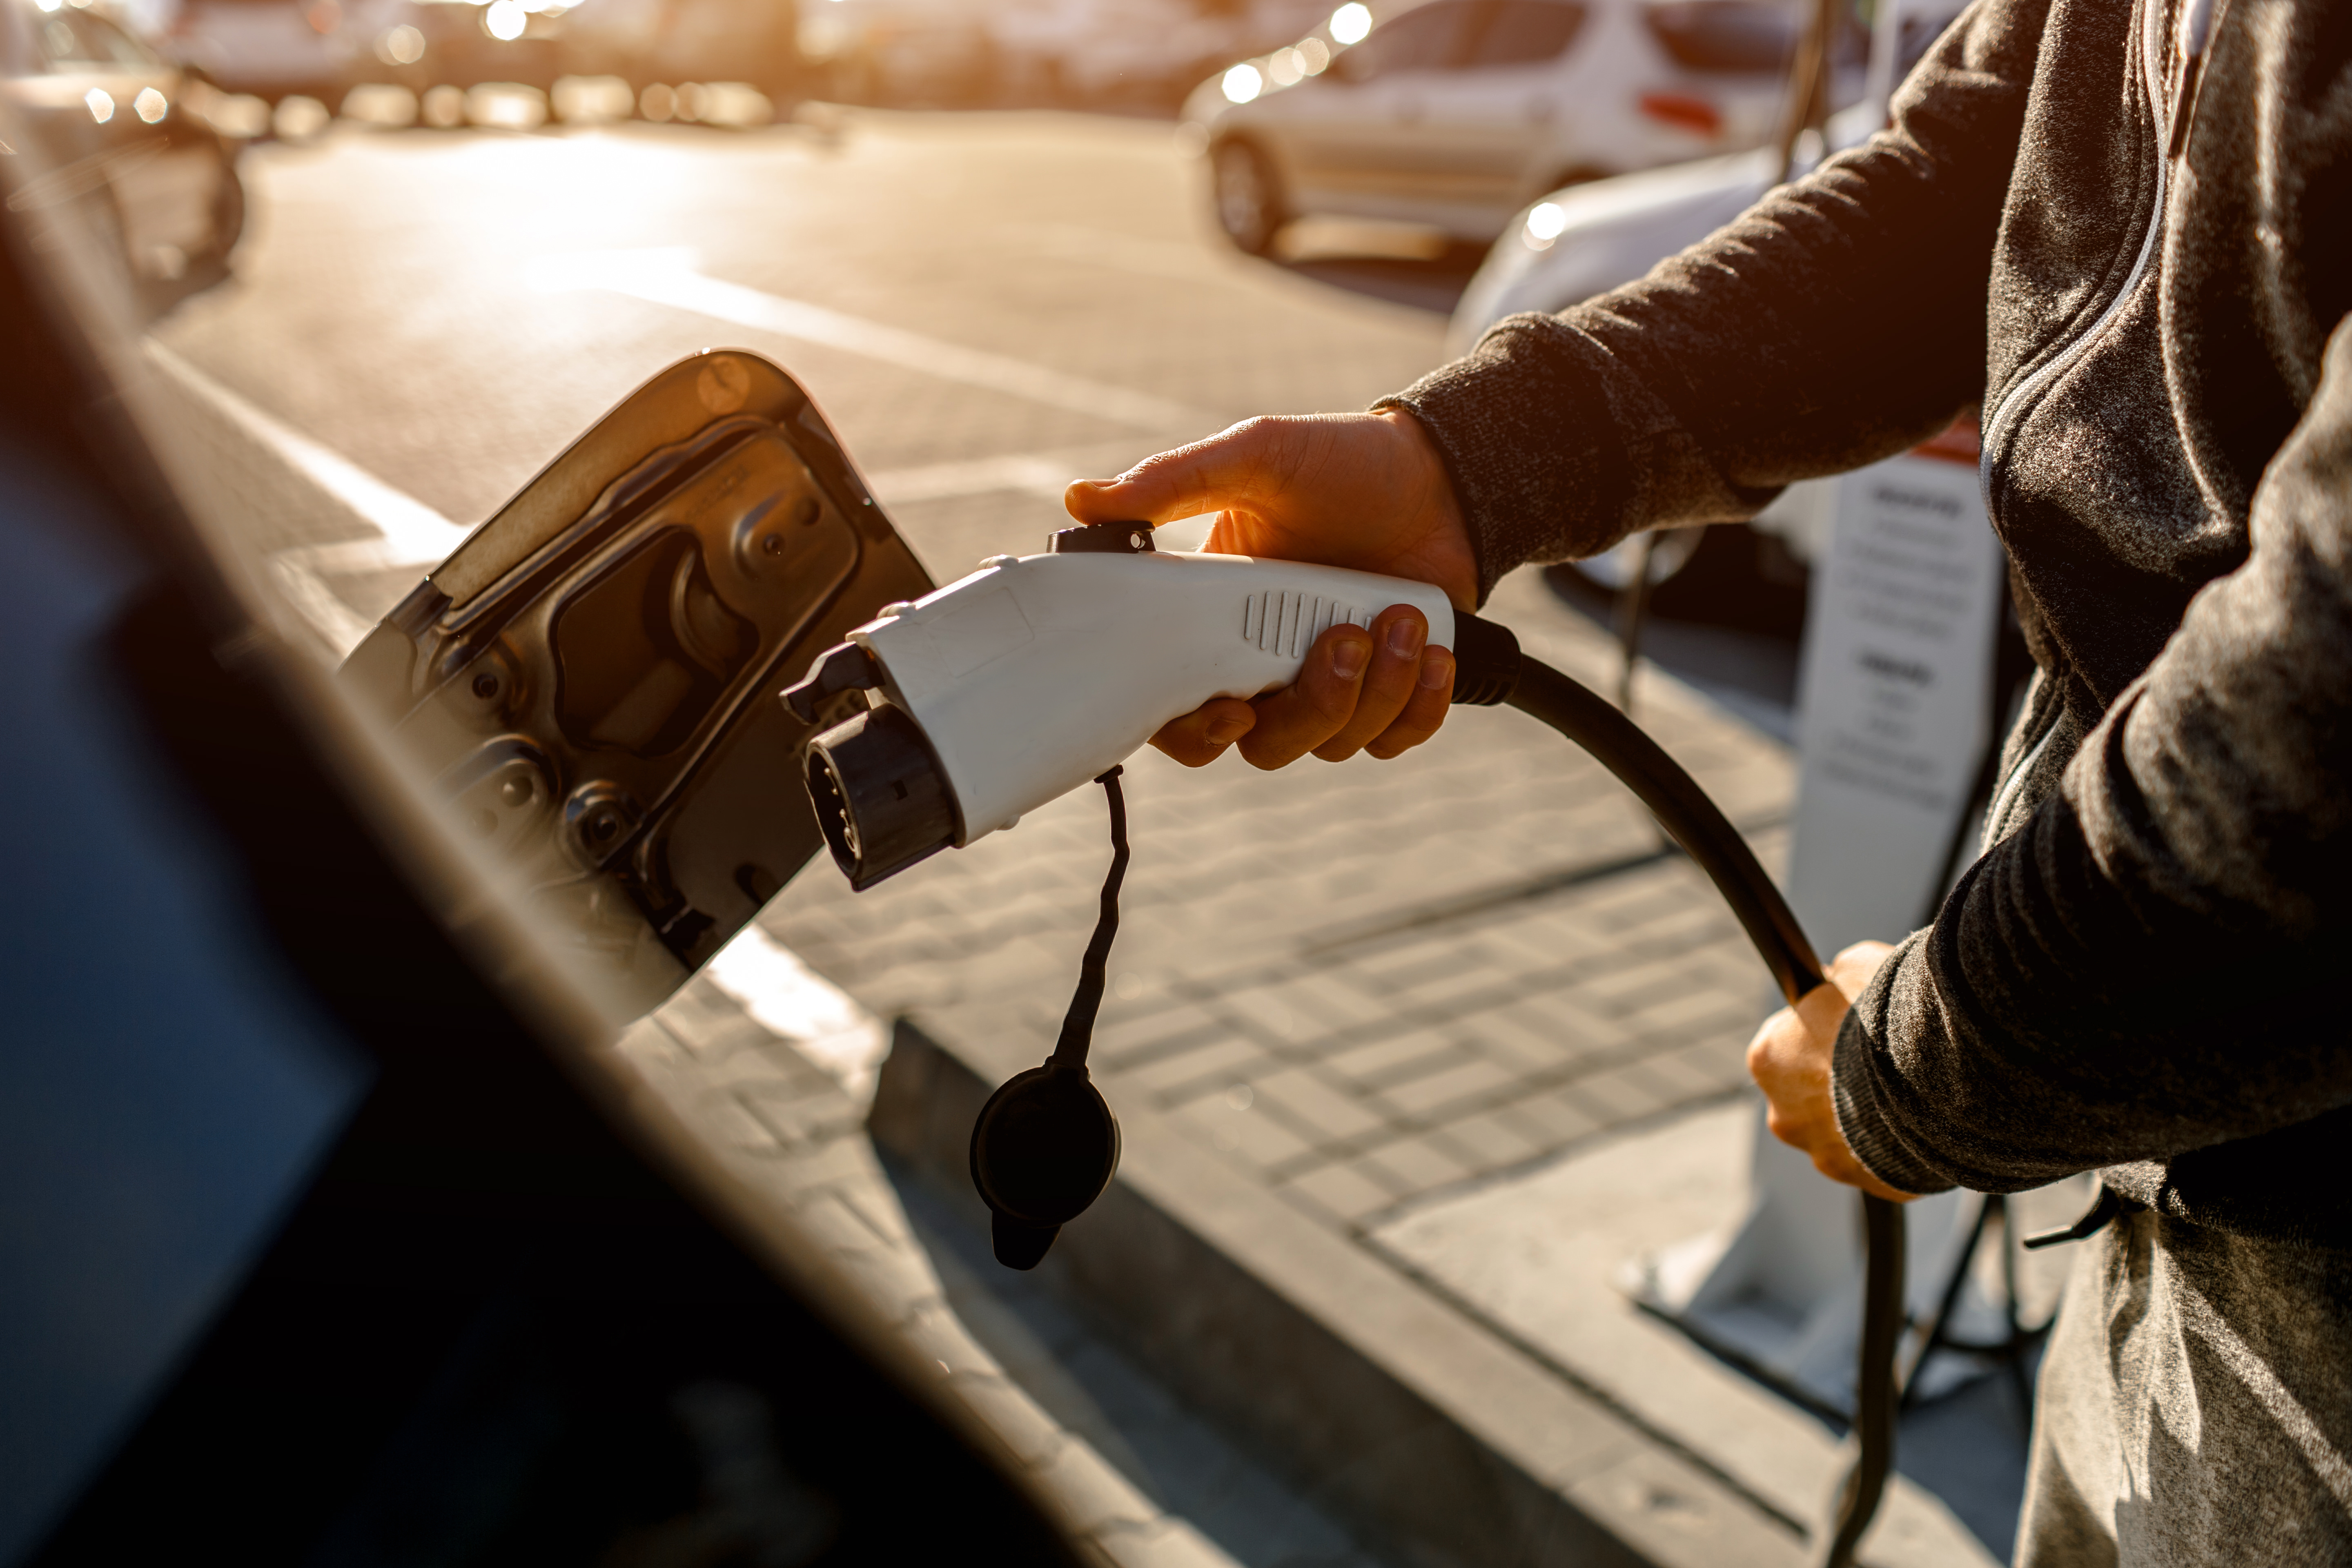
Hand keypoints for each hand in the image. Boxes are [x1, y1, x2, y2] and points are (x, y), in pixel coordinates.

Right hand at [1065, 410, 1476, 768]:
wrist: (1440, 474)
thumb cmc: (1339, 463)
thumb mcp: (1253, 457)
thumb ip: (1174, 482)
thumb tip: (1083, 500)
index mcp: (1217, 621)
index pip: (1181, 709)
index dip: (1197, 730)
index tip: (1233, 707)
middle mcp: (1269, 665)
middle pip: (1264, 744)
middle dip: (1311, 706)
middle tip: (1346, 639)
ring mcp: (1332, 682)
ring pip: (1332, 743)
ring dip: (1375, 692)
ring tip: (1402, 618)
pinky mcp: (1393, 692)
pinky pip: (1395, 737)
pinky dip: (1417, 707)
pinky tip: (1430, 651)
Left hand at [1745, 940, 1916, 1201]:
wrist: (1948, 1071)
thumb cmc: (1892, 1013)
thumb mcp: (1856, 966)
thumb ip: (1835, 979)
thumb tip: (1834, 978)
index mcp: (1768, 1059)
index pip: (1782, 1043)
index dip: (1817, 1030)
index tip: (1847, 1024)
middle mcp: (1785, 1115)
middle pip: (1809, 1094)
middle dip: (1841, 1078)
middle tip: (1885, 1059)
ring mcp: (1827, 1156)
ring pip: (1847, 1131)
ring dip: (1872, 1115)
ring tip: (1914, 1089)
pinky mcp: (1872, 1183)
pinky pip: (1885, 1159)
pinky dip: (1902, 1143)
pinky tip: (1928, 1119)